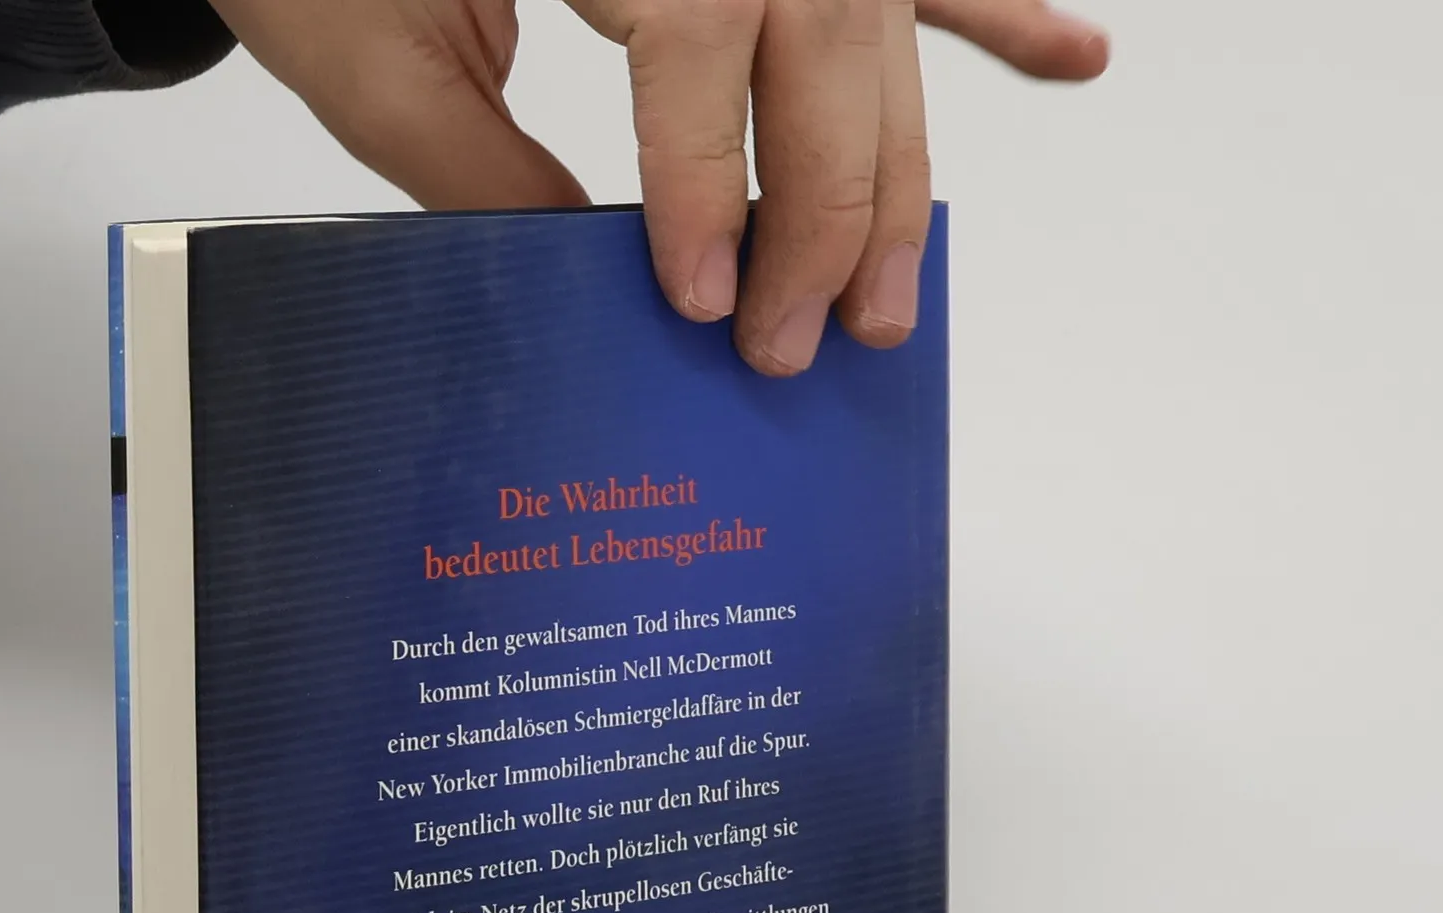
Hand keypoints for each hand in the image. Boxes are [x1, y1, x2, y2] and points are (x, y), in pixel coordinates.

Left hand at [214, 0, 1106, 375]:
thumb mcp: (372, 52)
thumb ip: (479, 171)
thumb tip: (589, 285)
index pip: (699, 36)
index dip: (712, 182)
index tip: (705, 300)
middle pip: (821, 42)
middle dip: (824, 214)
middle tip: (795, 349)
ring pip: (874, 28)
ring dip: (896, 173)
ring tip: (890, 303)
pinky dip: (991, 14)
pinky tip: (1070, 62)